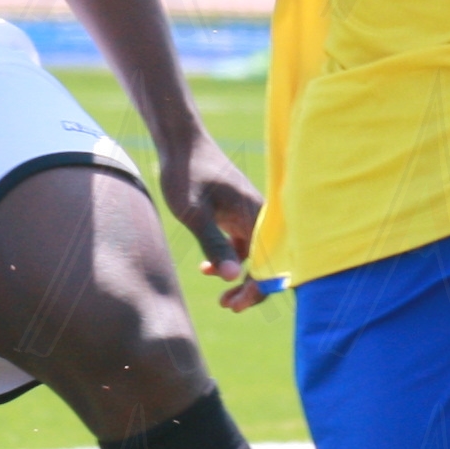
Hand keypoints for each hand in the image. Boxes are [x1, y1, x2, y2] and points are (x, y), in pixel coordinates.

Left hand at [155, 123, 271, 313]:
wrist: (181, 142)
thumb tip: (231, 278)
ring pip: (254, 254)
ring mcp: (249, 213)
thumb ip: (215, 244)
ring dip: (240, 277)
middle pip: (267, 261)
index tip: (235, 304)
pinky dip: (229, 259)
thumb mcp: (195, 213)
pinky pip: (242, 243)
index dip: (257, 288)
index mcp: (255, 214)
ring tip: (222, 298)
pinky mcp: (237, 212)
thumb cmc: (186, 173)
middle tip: (228, 306)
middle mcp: (259, 215)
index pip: (268, 261)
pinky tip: (206, 267)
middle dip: (252, 288)